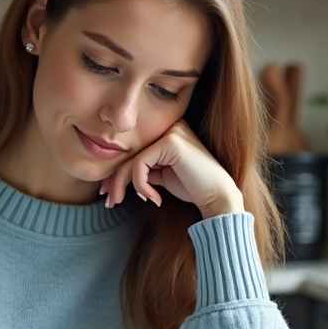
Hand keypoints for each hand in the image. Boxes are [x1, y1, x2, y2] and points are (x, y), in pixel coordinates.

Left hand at [101, 120, 244, 218]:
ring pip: (132, 159)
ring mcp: (172, 131)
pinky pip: (140, 164)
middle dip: (115, 179)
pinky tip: (154, 198)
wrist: (217, 197)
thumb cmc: (194, 188)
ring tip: (121, 202)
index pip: (136, 150)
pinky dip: (141, 185)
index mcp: (170, 131)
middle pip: (131, 152)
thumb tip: (117, 175)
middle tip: (110, 201)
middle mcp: (171, 126)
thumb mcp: (162, 175)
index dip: (119, 172)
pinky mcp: (171, 142)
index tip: (110, 192)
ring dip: (122, 185)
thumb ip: (145, 169)